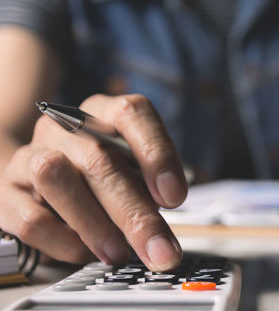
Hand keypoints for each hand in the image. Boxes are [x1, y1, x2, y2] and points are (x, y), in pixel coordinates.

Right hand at [0, 94, 186, 270]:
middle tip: (160, 250)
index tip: (174, 197)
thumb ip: (150, 188)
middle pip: (99, 159)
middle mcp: (65, 127)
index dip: (156, 154)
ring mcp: (31, 154)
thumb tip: (163, 224)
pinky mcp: (6, 191)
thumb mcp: (135, 174)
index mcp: (105, 114)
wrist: (42, 185)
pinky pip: (30, 217)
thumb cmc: (102, 180)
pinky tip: (87, 253)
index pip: (131, 113)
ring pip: (55, 176)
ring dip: (94, 224)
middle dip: (135, 213)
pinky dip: (63, 241)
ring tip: (119, 253)